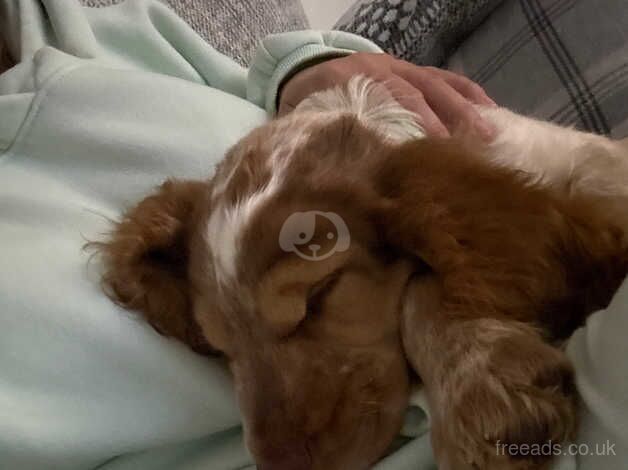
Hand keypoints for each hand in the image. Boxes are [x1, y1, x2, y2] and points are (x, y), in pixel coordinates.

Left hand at [279, 52, 496, 139]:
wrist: (305, 72)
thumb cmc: (307, 109)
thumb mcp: (306, 124)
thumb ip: (323, 142)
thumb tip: (340, 181)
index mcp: (347, 82)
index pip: (385, 99)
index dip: (410, 122)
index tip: (426, 153)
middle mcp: (377, 69)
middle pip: (417, 91)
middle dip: (444, 119)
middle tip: (464, 151)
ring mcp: (398, 66)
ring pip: (436, 83)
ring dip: (464, 108)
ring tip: (488, 135)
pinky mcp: (412, 69)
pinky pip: (445, 77)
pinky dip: (469, 93)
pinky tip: (490, 112)